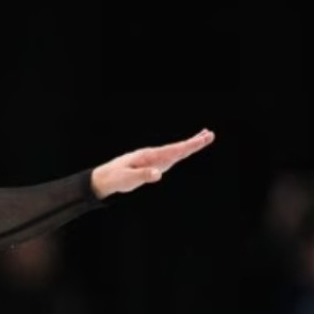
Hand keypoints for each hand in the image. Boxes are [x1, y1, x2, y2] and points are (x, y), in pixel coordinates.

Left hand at [90, 129, 214, 197]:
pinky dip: (179, 152)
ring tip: (204, 137)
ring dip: (189, 145)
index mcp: (149, 156)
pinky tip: (184, 150)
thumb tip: (158, 174)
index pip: (172, 151)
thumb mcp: (127, 179)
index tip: (202, 139)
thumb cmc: (115, 179)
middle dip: (194, 142)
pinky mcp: (151, 165)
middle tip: (210, 134)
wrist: (103, 178)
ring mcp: (152, 160)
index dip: (188, 146)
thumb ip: (143, 176)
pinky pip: (169, 157)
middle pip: (177, 148)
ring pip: (174, 151)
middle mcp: (152, 155)